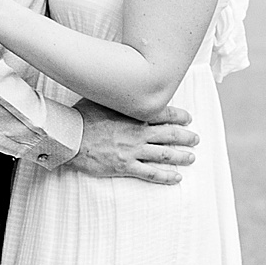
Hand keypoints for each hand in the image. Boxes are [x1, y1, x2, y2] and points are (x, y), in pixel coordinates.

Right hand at [70, 101, 197, 186]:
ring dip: (181, 156)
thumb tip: (122, 86)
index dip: (179, 116)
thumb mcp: (101, 98)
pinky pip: (150, 172)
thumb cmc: (81, 116)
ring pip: (165, 154)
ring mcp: (133, 150)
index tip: (188, 118)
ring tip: (191, 157)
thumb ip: (116, 97)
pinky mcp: (125, 166)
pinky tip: (176, 178)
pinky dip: (165, 176)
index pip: (164, 114)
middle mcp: (138, 132)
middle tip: (195, 138)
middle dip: (186, 136)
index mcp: (133, 115)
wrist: (70, 136)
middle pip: (170, 134)